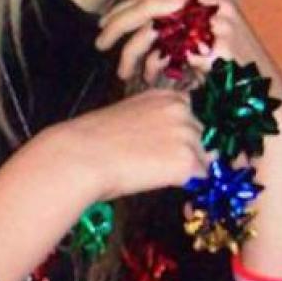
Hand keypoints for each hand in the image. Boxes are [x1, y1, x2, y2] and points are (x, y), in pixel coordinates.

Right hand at [58, 88, 209, 202]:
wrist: (81, 156)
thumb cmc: (93, 140)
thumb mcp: (127, 117)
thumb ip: (155, 123)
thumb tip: (177, 140)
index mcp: (164, 96)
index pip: (186, 113)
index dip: (174, 132)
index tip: (157, 143)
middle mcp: (180, 111)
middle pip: (197, 136)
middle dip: (181, 150)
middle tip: (148, 160)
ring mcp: (186, 135)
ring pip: (200, 158)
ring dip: (181, 168)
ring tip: (148, 170)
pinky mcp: (187, 162)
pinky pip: (200, 179)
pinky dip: (184, 184)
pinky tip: (157, 180)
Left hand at [95, 0, 281, 128]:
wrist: (262, 102)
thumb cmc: (228, 81)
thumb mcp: (199, 48)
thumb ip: (175, 34)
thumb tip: (138, 32)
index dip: (127, 7)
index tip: (104, 23)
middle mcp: (215, 4)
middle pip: (152, 4)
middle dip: (120, 22)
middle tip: (99, 41)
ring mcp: (218, 22)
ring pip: (157, 29)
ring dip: (133, 51)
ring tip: (123, 72)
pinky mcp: (216, 44)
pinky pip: (170, 51)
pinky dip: (154, 64)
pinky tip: (148, 78)